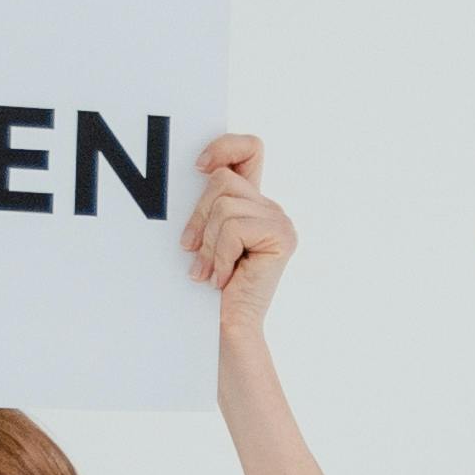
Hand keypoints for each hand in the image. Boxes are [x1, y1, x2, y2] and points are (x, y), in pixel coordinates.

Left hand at [186, 131, 296, 335]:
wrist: (227, 327)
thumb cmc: (210, 286)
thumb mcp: (205, 235)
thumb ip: (210, 204)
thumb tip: (199, 171)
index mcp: (253, 202)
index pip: (249, 148)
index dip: (224, 146)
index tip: (197, 168)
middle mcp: (270, 208)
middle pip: (223, 179)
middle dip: (199, 216)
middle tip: (193, 250)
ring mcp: (280, 221)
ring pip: (225, 205)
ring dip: (209, 243)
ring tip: (211, 271)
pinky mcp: (281, 236)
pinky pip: (234, 228)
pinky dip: (220, 255)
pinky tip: (224, 278)